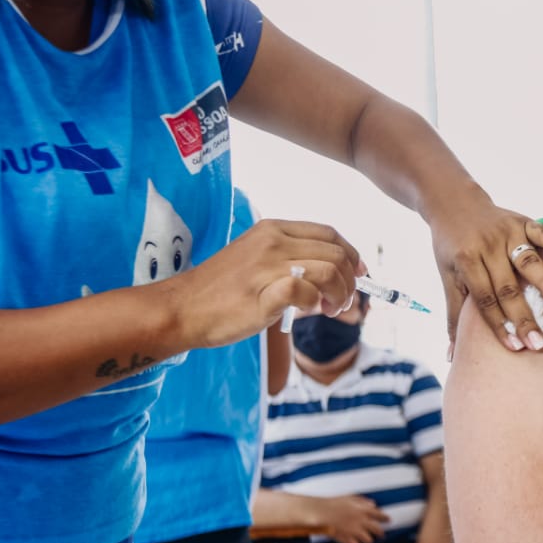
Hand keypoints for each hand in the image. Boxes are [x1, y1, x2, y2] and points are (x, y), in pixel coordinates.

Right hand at [171, 220, 363, 349]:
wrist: (182, 309)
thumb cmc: (220, 291)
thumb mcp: (257, 261)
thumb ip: (291, 262)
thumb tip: (330, 281)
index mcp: (273, 229)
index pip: (329, 233)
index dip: (352, 253)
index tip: (360, 274)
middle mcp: (273, 241)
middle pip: (336, 253)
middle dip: (350, 280)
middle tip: (341, 303)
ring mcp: (268, 265)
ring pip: (329, 270)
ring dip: (340, 294)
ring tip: (329, 310)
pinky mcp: (264, 292)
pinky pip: (307, 291)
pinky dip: (316, 304)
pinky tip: (308, 312)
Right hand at [314, 495, 388, 542]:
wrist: (320, 512)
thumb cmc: (333, 503)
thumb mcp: (350, 498)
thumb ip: (363, 501)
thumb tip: (373, 504)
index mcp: (362, 510)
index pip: (379, 515)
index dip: (385, 518)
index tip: (389, 520)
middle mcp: (361, 521)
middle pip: (377, 530)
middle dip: (380, 533)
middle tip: (381, 535)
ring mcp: (354, 531)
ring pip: (368, 540)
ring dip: (369, 540)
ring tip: (368, 541)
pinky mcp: (347, 540)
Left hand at [429, 186, 542, 353]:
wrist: (453, 203)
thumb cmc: (452, 247)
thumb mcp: (448, 278)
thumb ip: (454, 315)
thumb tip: (452, 356)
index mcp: (466, 262)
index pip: (485, 299)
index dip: (499, 325)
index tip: (516, 348)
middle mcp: (487, 247)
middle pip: (508, 288)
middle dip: (524, 317)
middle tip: (540, 343)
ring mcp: (506, 233)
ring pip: (527, 260)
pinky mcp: (521, 221)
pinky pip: (541, 231)